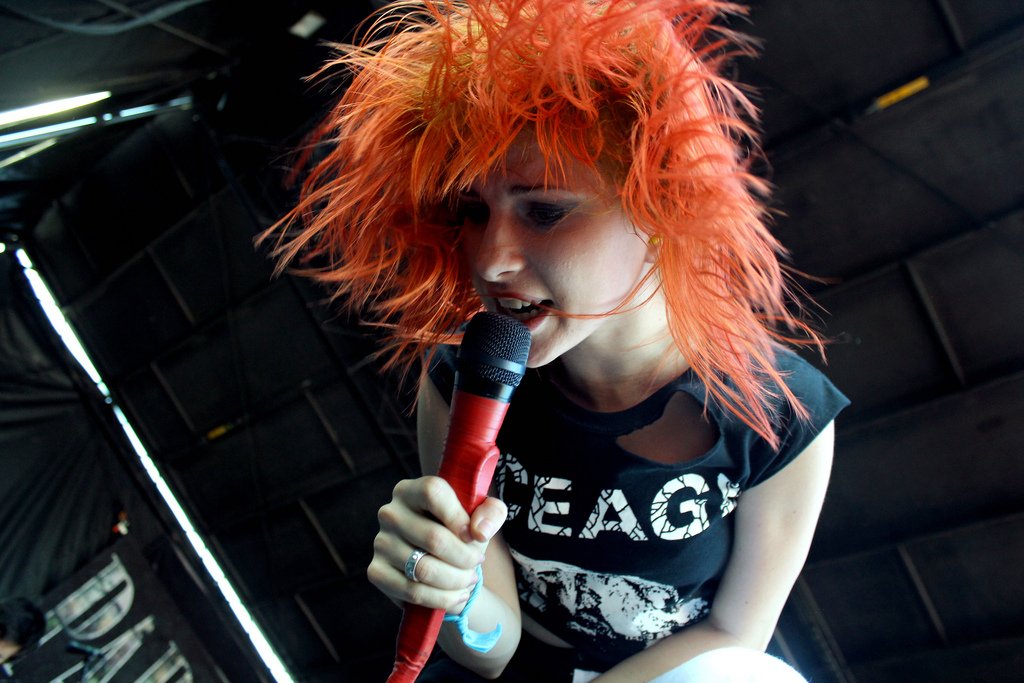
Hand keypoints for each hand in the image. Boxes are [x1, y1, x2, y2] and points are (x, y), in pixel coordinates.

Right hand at [368, 475, 506, 613]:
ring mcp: (381, 543)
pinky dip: (442, 599)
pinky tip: (457, 595)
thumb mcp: (482, 516)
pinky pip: (413, 591)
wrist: (442, 562)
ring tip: (469, 580)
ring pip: (425, 569)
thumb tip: (479, 531)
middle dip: (465, 558)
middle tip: (477, 564)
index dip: (458, 516)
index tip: (474, 536)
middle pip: (434, 538)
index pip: (433, 492)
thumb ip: (491, 512)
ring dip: (456, 580)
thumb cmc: (462, 531)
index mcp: (411, 490)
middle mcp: (390, 513)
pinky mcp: (376, 572)